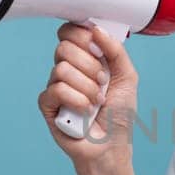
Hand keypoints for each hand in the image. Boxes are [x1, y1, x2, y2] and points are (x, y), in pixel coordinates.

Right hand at [38, 22, 139, 166]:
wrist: (112, 145)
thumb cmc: (119, 113)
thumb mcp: (127, 76)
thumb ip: (116, 50)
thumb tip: (97, 28)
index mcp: (84, 58)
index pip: (69, 31)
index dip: (82, 35)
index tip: (98, 49)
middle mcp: (67, 69)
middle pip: (64, 47)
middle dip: (91, 66)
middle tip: (103, 82)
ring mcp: (55, 86)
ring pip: (61, 69)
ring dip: (87, 88)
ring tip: (97, 102)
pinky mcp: (47, 104)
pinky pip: (56, 90)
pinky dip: (77, 100)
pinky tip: (85, 111)